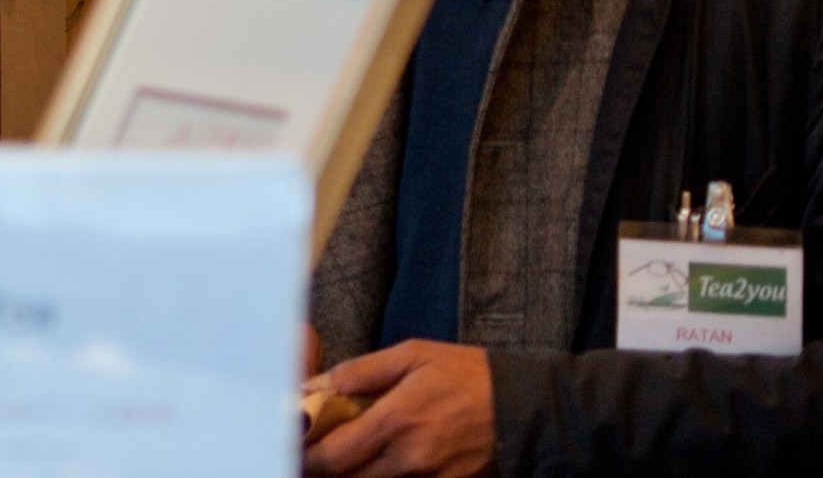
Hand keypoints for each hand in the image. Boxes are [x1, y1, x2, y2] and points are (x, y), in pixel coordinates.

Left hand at [303, 340, 493, 477]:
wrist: (529, 410)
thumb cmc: (469, 375)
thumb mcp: (414, 356)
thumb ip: (361, 371)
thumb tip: (317, 385)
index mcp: (396, 421)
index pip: (333, 455)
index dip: (305, 454)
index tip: (293, 442)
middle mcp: (409, 459)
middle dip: (324, 466)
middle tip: (313, 448)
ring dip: (352, 472)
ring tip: (345, 450)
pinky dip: (381, 476)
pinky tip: (376, 460)